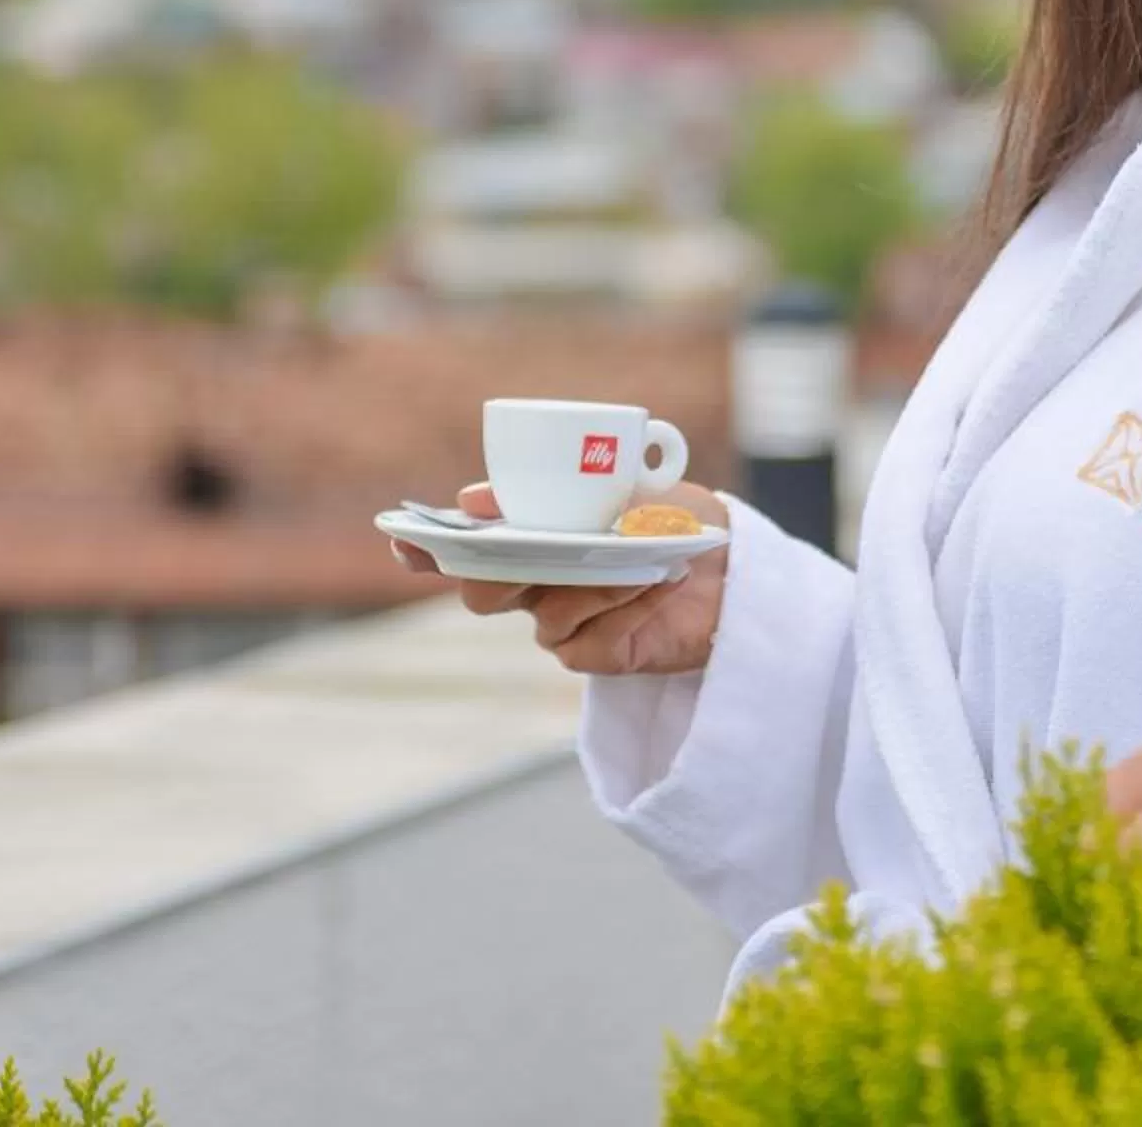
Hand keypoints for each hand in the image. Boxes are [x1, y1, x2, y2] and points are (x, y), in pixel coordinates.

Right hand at [390, 481, 728, 676]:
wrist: (736, 564)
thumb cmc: (675, 516)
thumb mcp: (620, 487)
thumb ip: (553, 493)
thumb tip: (475, 499)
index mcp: (531, 534)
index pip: (459, 544)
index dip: (423, 545)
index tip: (405, 538)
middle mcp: (536, 580)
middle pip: (481, 589)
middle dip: (500, 571)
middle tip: (531, 551)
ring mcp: (562, 619)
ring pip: (539, 613)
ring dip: (590, 583)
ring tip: (638, 561)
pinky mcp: (595, 653)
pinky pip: (582, 641)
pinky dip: (621, 610)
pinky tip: (655, 590)